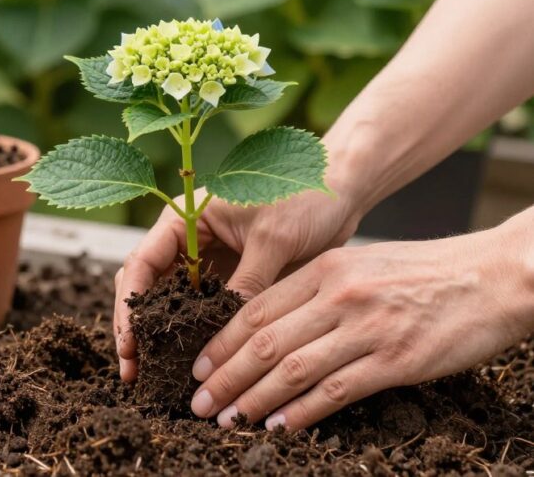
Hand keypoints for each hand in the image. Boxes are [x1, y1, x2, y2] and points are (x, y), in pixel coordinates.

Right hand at [115, 182, 361, 381]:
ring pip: (170, 302)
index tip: (129, 342)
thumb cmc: (303, 197)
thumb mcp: (273, 239)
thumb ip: (247, 283)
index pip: (142, 262)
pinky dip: (193, 333)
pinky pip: (203, 309)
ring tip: (152, 373)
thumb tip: (226, 335)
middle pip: (147, 286)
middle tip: (132, 369)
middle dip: (136, 326)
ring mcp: (208, 261)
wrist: (339, 189)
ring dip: (160, 334)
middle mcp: (189, 240)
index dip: (131, 304)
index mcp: (186, 218)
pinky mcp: (230, 278)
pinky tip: (191, 361)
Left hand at [188, 221, 533, 429]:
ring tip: (225, 420)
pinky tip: (276, 426)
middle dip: (225, 375)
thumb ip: (318, 289)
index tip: (199, 367)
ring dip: (252, 399)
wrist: (491, 277)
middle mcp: (338, 295)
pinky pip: (335, 390)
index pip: (257, 309)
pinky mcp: (395, 360)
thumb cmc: (424, 272)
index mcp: (325, 269)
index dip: (222, 342)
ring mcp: (366, 328)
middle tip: (199, 402)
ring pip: (292, 368)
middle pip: (265, 341)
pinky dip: (300, 412)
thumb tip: (274, 323)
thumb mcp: (361, 264)